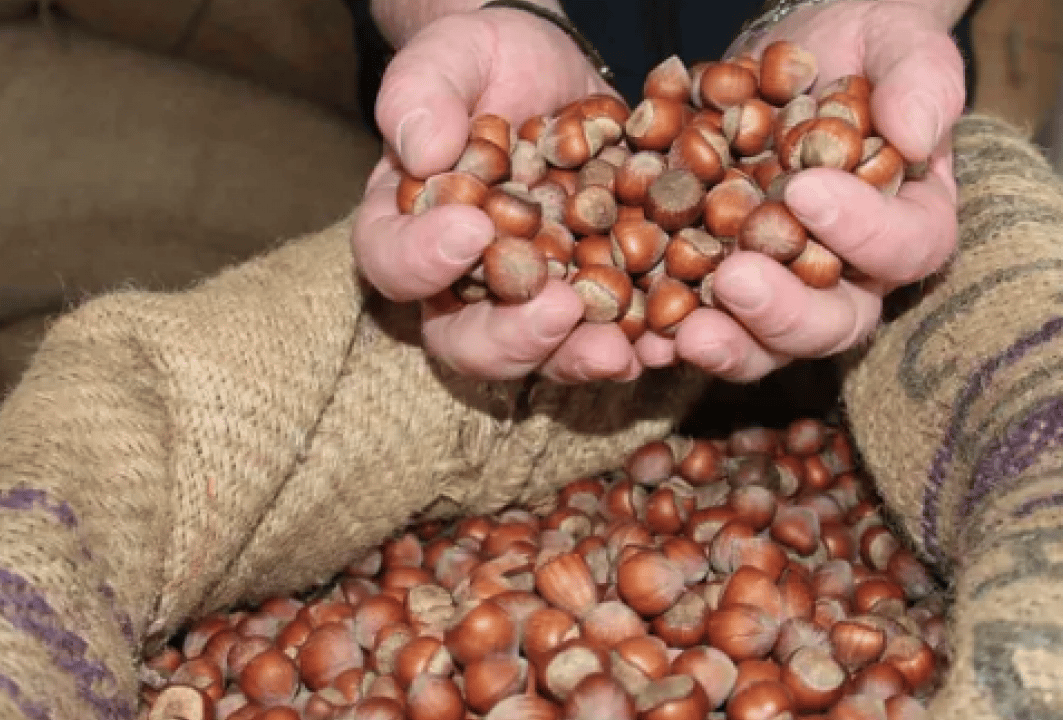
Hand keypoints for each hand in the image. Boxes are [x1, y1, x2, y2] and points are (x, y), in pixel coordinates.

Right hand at [353, 8, 656, 383]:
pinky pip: (612, 335)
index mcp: (407, 230)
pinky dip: (641, 344)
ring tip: (621, 352)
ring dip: (580, 358)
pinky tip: (670, 341)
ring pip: (543, 354)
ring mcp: (531, 299)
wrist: (550, 69)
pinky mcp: (592, 293)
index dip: (423, 261)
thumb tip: (422, 151)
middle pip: (466, 341)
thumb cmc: (480, 62)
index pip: (392, 263)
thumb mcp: (446, 58)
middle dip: (513, 338)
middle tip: (561, 310)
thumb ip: (422, 95)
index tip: (473, 230)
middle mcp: (461, 285)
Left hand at [669, 0, 965, 381]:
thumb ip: (919, 83)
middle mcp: (851, 275)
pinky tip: (641, 334)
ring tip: (686, 332)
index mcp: (909, 224)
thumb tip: (916, 136)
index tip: (805, 189)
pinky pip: (700, 323)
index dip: (862, 230)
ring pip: (766, 343)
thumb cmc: (866, 52)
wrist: (796, 57)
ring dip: (728, 343)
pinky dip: (669, 333)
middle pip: (834, 323)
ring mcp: (784, 288)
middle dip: (784, 312)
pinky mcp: (722, 286)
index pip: (904, 247)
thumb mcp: (901, 46)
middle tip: (736, 280)